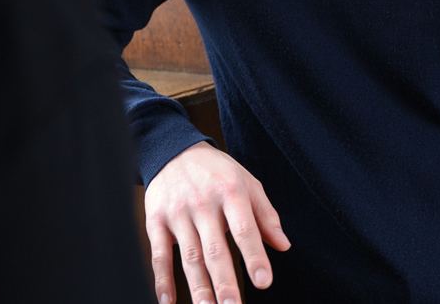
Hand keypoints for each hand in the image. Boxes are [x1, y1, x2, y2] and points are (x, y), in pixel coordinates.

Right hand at [143, 141, 291, 303]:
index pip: (244, 229)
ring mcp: (177, 213)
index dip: (254, 256)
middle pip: (214, 249)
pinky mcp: (155, 220)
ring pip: (189, 257)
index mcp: (229, 192)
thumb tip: (283, 246)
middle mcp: (202, 203)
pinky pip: (159, 254)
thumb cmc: (216, 171)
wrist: (173, 150)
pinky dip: (162, 280)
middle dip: (224, 282)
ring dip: (199, 288)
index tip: (263, 282)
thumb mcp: (247, 183)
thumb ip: (266, 215)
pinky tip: (168, 302)